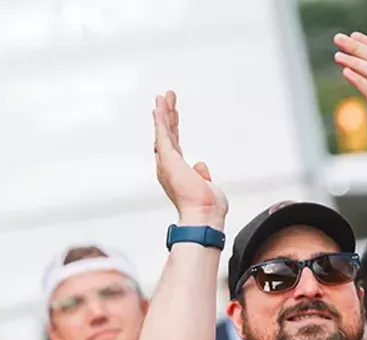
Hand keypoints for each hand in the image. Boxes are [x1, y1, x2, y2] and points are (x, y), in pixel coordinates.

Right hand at [153, 90, 227, 226]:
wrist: (203, 217)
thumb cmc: (206, 209)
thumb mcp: (207, 187)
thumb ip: (202, 175)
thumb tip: (200, 166)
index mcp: (177, 173)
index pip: (174, 146)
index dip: (172, 129)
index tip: (172, 115)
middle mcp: (168, 167)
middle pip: (166, 136)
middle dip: (167, 116)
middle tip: (166, 99)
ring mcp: (167, 163)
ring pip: (163, 132)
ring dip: (163, 113)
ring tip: (162, 96)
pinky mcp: (168, 159)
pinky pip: (163, 134)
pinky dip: (160, 119)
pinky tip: (159, 105)